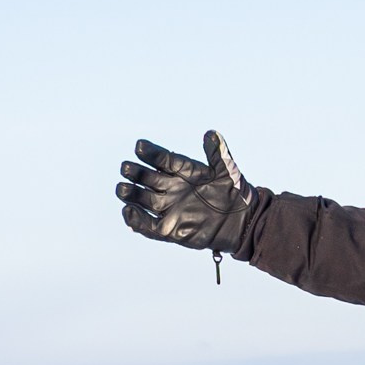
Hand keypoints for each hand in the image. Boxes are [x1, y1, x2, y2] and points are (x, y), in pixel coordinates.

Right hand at [117, 130, 260, 253]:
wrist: (243, 222)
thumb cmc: (236, 194)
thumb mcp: (228, 172)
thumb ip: (218, 153)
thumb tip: (211, 134)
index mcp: (183, 171)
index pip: (162, 159)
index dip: (151, 153)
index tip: (139, 146)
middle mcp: (172, 188)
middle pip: (147, 179)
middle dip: (135, 173)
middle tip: (126, 168)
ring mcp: (170, 208)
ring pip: (143, 200)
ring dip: (131, 195)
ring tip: (122, 189)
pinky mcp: (171, 229)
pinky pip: (149, 226)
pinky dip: (137, 220)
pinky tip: (128, 212)